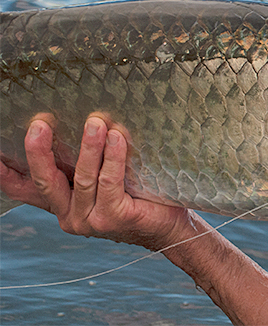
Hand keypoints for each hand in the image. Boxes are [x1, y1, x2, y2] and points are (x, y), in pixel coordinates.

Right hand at [0, 115, 191, 250]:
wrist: (169, 226)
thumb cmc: (138, 196)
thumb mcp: (104, 180)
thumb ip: (84, 164)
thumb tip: (81, 123)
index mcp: (62, 205)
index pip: (25, 190)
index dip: (5, 174)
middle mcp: (70, 215)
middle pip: (45, 181)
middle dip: (39, 152)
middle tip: (39, 124)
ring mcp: (90, 219)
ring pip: (82, 178)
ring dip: (88, 148)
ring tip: (94, 123)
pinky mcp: (113, 217)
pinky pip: (109, 182)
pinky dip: (113, 158)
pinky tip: (117, 138)